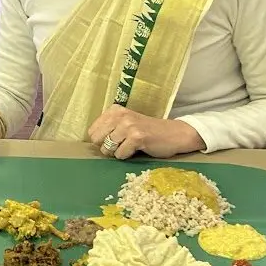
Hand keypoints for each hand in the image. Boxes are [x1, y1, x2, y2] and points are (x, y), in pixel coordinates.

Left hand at [87, 105, 204, 159]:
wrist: (174, 134)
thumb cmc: (148, 131)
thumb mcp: (126, 123)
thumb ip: (109, 128)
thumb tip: (91, 142)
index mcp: (114, 110)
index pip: (92, 131)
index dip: (101, 140)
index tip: (115, 140)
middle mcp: (120, 115)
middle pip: (97, 140)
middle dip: (107, 147)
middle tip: (122, 145)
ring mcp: (128, 125)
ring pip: (108, 148)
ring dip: (117, 152)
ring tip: (130, 147)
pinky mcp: (137, 137)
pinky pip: (120, 154)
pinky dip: (127, 156)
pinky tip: (138, 149)